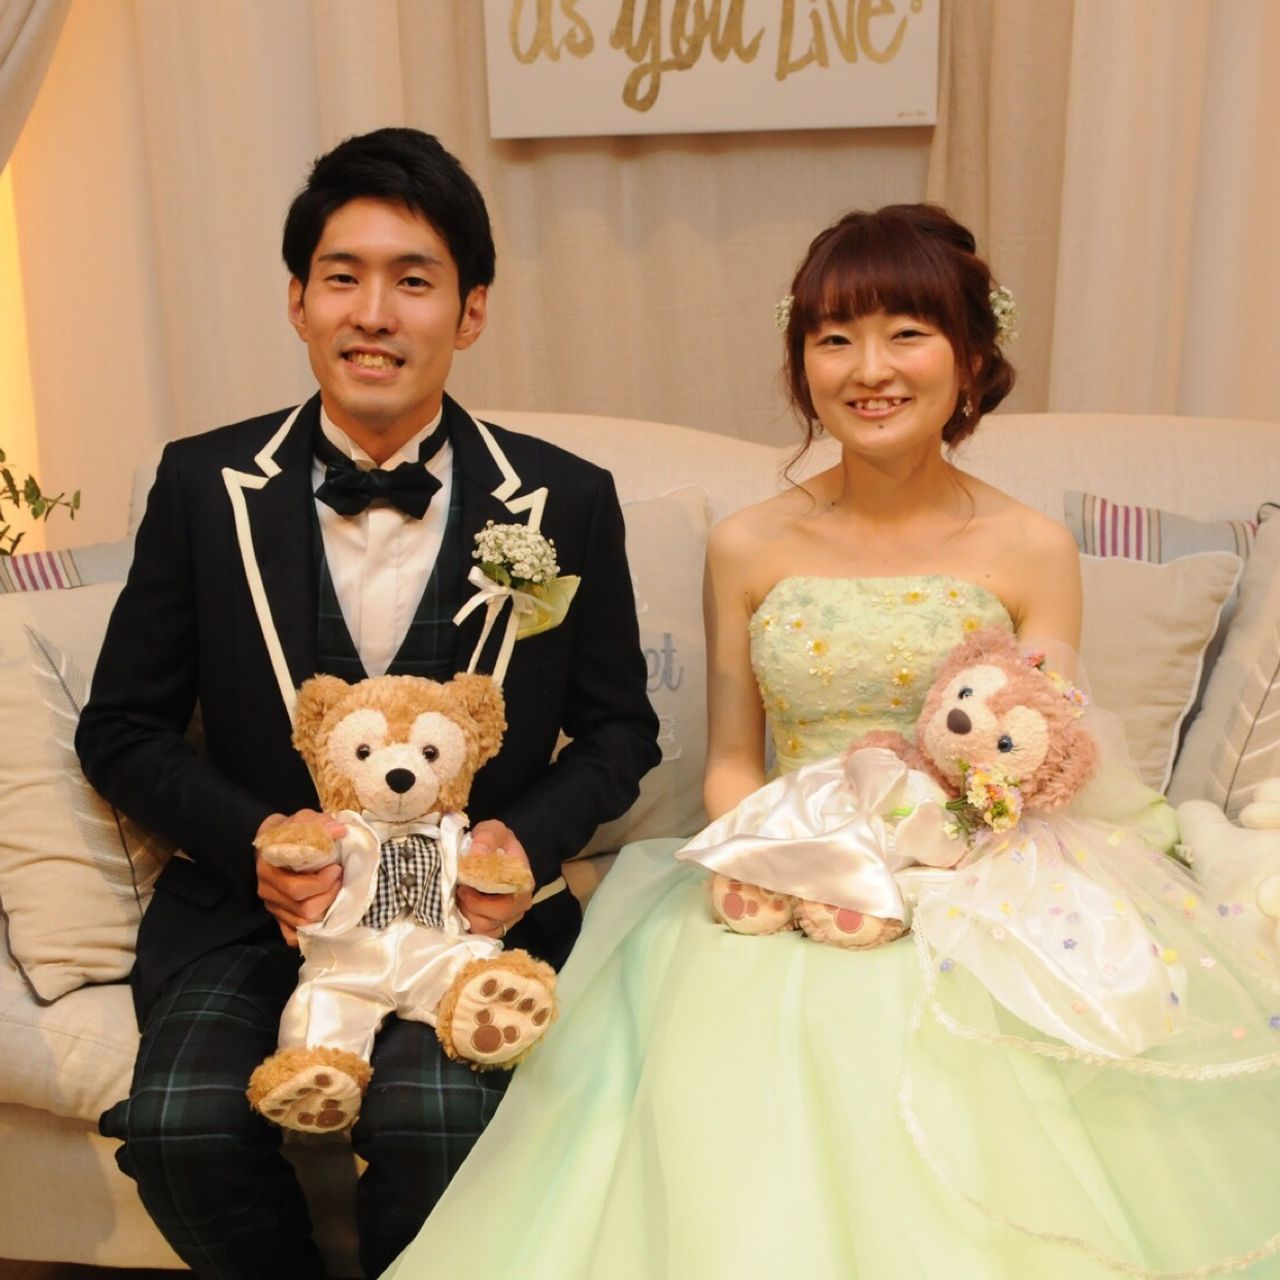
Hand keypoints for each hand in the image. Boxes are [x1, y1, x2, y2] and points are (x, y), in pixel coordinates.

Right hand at [255, 810, 345, 945]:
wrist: (272, 839)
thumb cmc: (289, 831)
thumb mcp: (303, 820)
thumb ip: (319, 823)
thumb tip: (339, 831)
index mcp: (269, 869)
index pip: (296, 889)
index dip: (322, 883)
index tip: (337, 868)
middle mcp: (268, 891)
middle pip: (302, 908)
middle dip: (328, 895)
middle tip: (340, 878)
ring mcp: (273, 906)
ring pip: (302, 922)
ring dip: (326, 908)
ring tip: (336, 889)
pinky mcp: (278, 916)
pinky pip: (291, 935)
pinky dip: (309, 930)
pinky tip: (323, 916)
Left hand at [458, 819, 533, 939]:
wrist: (495, 849)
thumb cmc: (495, 842)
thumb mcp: (493, 830)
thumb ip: (486, 838)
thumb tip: (477, 854)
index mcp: (523, 883)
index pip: (507, 904)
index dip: (481, 901)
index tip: (465, 886)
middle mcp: (520, 904)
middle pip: (494, 920)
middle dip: (471, 907)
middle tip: (459, 890)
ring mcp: (509, 917)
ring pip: (486, 929)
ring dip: (468, 914)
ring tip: (460, 896)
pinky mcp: (497, 925)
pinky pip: (482, 934)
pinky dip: (468, 924)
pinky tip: (462, 907)